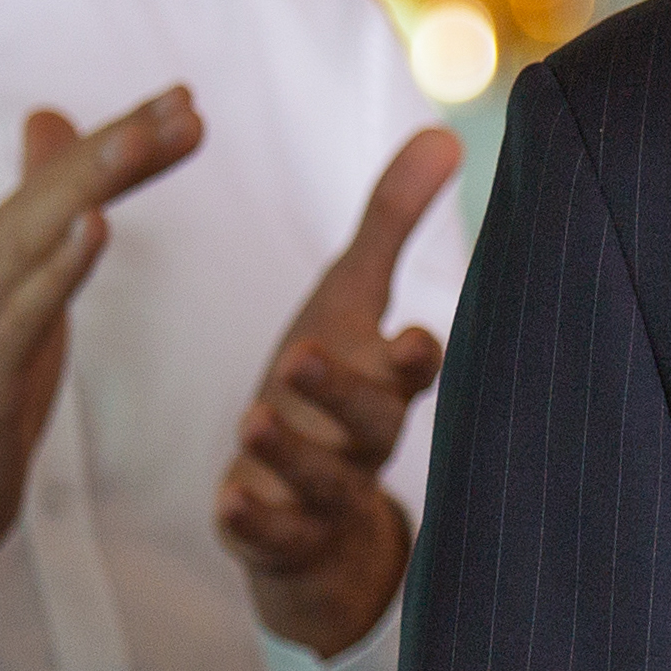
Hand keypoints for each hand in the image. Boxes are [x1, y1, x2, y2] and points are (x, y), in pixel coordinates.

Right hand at [0, 90, 206, 638]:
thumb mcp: (27, 294)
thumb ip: (44, 215)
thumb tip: (52, 127)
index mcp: (0, 253)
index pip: (68, 180)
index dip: (124, 136)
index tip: (186, 99)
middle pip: (56, 193)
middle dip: (120, 144)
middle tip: (184, 103)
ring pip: (36, 238)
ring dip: (88, 185)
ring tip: (139, 140)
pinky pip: (22, 316)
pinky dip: (57, 269)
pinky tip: (96, 229)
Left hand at [217, 127, 461, 657]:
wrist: (321, 521)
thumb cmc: (334, 389)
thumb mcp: (354, 303)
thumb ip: (392, 223)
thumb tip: (442, 133)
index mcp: (381, 380)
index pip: (413, 369)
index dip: (415, 356)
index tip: (413, 339)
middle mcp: (361, 438)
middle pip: (371, 421)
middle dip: (341, 392)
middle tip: (299, 358)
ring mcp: (324, 493)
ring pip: (322, 479)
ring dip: (290, 452)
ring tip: (253, 420)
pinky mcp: (280, 537)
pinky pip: (272, 535)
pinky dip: (253, 520)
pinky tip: (228, 502)